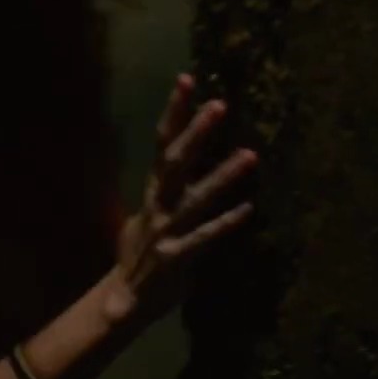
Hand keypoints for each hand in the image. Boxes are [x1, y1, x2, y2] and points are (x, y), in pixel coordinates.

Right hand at [104, 73, 256, 321]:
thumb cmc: (143, 252)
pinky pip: (205, 237)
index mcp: (152, 191)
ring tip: (251, 155)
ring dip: (223, 177)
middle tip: (220, 103)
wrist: (126, 300)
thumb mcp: (147, 214)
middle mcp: (158, 205)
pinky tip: (249, 209)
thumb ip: (166, 187)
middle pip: (176, 161)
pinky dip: (226, 223)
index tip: (188, 78)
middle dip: (196, 132)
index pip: (162, 142)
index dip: (174, 111)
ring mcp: (168, 231)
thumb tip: (183, 153)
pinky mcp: (178, 259)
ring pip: (197, 198)